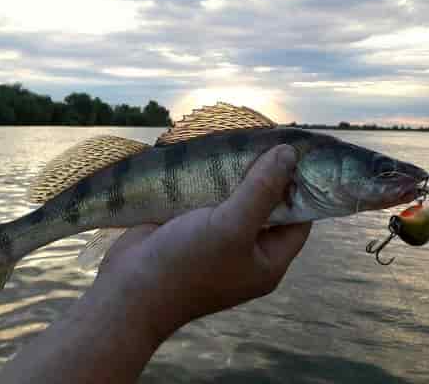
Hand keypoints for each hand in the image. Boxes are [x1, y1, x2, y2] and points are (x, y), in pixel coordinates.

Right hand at [93, 144, 312, 340]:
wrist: (127, 289)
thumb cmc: (187, 265)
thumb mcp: (231, 227)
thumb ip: (262, 190)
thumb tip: (289, 154)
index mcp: (266, 261)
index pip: (299, 219)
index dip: (301, 187)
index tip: (296, 152)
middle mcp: (245, 252)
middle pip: (267, 206)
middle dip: (265, 175)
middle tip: (265, 138)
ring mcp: (216, 240)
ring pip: (235, 199)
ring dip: (235, 174)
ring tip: (239, 140)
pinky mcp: (189, 228)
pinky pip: (207, 200)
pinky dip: (209, 179)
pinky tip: (210, 154)